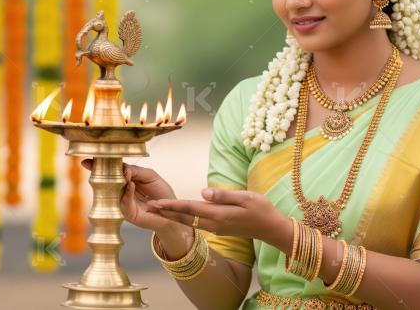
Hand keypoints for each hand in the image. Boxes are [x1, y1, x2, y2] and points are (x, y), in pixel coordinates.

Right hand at [81, 159, 177, 231]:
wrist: (172, 211)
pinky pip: (124, 202)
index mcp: (126, 180)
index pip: (111, 172)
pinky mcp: (127, 213)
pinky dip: (127, 192)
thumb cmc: (161, 193)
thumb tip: (124, 169)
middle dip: (101, 173)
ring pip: (113, 192)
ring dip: (116, 181)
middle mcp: (121, 191)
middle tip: (94, 165)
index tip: (88, 161)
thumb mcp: (150, 176)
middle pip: (107, 181)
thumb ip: (137, 171)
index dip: (99, 166)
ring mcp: (122, 202)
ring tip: (123, 173)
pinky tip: (131, 185)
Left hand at [145, 188, 292, 248]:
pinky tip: (177, 214)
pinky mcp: (219, 229)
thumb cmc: (262, 209)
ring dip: (172, 216)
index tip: (155, 202)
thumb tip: (203, 191)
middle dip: (165, 212)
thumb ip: (224, 195)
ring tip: (157, 210)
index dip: (171, 205)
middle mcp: (214, 224)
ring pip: (188, 221)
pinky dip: (183, 218)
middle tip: (148, 207)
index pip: (189, 208)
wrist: (272, 229)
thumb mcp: (246, 197)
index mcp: (219, 215)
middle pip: (184, 217)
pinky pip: (196, 223)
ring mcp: (216, 228)